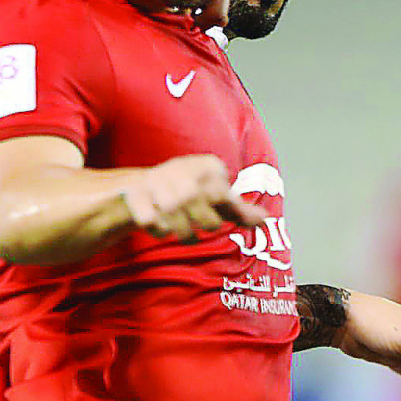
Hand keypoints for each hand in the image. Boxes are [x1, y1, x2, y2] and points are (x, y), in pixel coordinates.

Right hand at [123, 154, 264, 240]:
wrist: (139, 189)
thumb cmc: (188, 195)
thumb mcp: (213, 198)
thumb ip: (238, 210)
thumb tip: (265, 221)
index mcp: (206, 166)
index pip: (222, 192)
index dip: (226, 209)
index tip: (220, 214)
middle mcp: (179, 168)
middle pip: (196, 199)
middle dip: (205, 221)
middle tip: (206, 228)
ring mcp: (155, 180)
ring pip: (173, 210)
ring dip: (183, 230)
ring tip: (186, 235)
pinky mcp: (134, 195)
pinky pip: (149, 219)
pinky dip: (158, 229)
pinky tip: (161, 229)